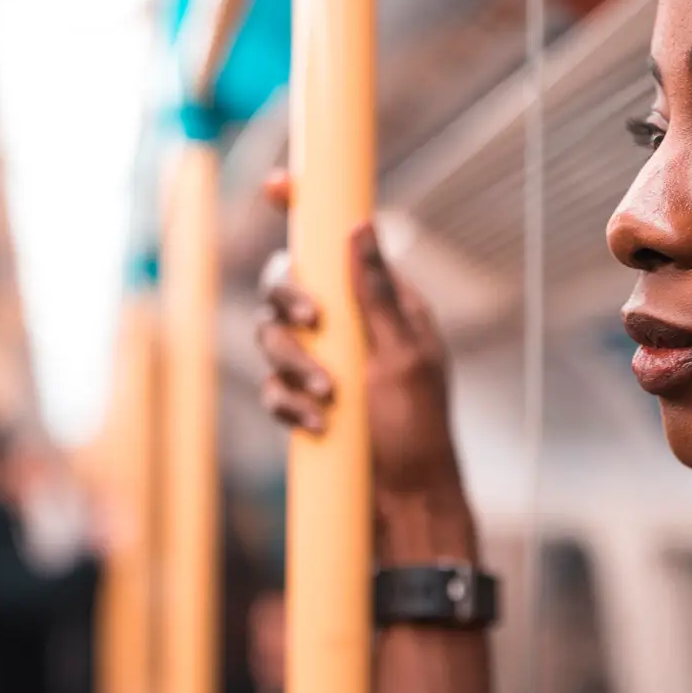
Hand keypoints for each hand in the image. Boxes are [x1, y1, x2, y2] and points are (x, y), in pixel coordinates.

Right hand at [254, 172, 463, 507]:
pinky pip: (273, 386)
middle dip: (290, 300)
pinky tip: (316, 426)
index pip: (340, 243)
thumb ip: (377, 293)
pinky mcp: (304, 401)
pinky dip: (288, 403)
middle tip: (312, 321)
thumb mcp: (403, 357)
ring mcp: (325, 364)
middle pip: (288, 283)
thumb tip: (358, 224)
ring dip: (293, 363)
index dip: (308, 209)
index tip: (280, 186)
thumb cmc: (419, 432)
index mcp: (385, 304)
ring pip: (272, 336)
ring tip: (328, 397)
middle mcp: (350, 327)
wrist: (406, 506)